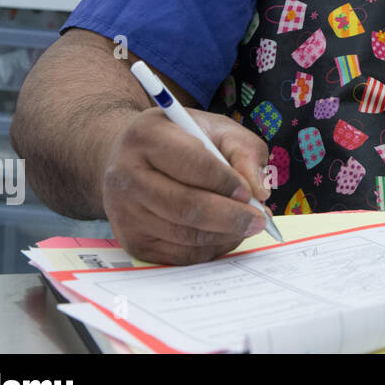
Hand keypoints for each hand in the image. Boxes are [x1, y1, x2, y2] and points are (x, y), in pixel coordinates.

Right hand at [100, 107, 271, 264]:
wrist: (135, 159)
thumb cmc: (183, 140)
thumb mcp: (218, 130)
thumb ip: (245, 152)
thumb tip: (260, 192)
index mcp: (147, 136)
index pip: (190, 163)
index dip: (225, 181)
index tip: (249, 192)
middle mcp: (126, 175)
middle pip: (185, 206)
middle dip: (230, 216)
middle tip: (260, 219)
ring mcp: (124, 212)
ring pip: (183, 234)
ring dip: (224, 235)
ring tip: (248, 225)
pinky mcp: (131, 241)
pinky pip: (178, 255)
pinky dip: (210, 249)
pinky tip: (225, 235)